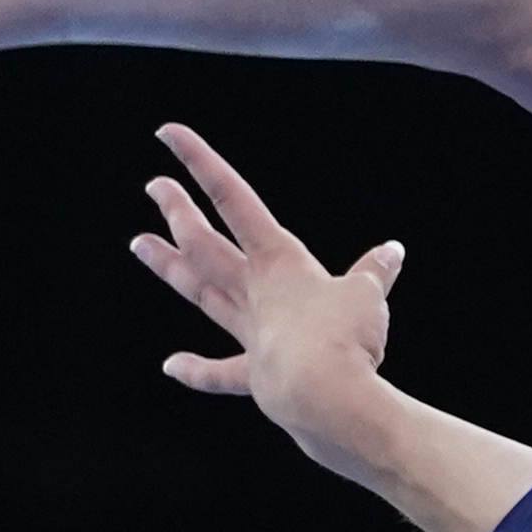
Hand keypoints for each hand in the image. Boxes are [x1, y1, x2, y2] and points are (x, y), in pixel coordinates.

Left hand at [128, 122, 407, 474]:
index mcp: (280, 262)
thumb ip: (373, 273)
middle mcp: (257, 292)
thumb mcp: (367, 296)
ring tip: (139, 244)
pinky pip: (221, 373)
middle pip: (206, 243)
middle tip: (154, 187)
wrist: (326, 397)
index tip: (167, 135)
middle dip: (179, 212)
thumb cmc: (345, 339)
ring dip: (169, 267)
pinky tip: (172, 366)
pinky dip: (198, 371)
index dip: (200, 163)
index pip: (235, 199)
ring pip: (201, 292)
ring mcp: (251, 332)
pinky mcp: (255, 376)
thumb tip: (391, 252)